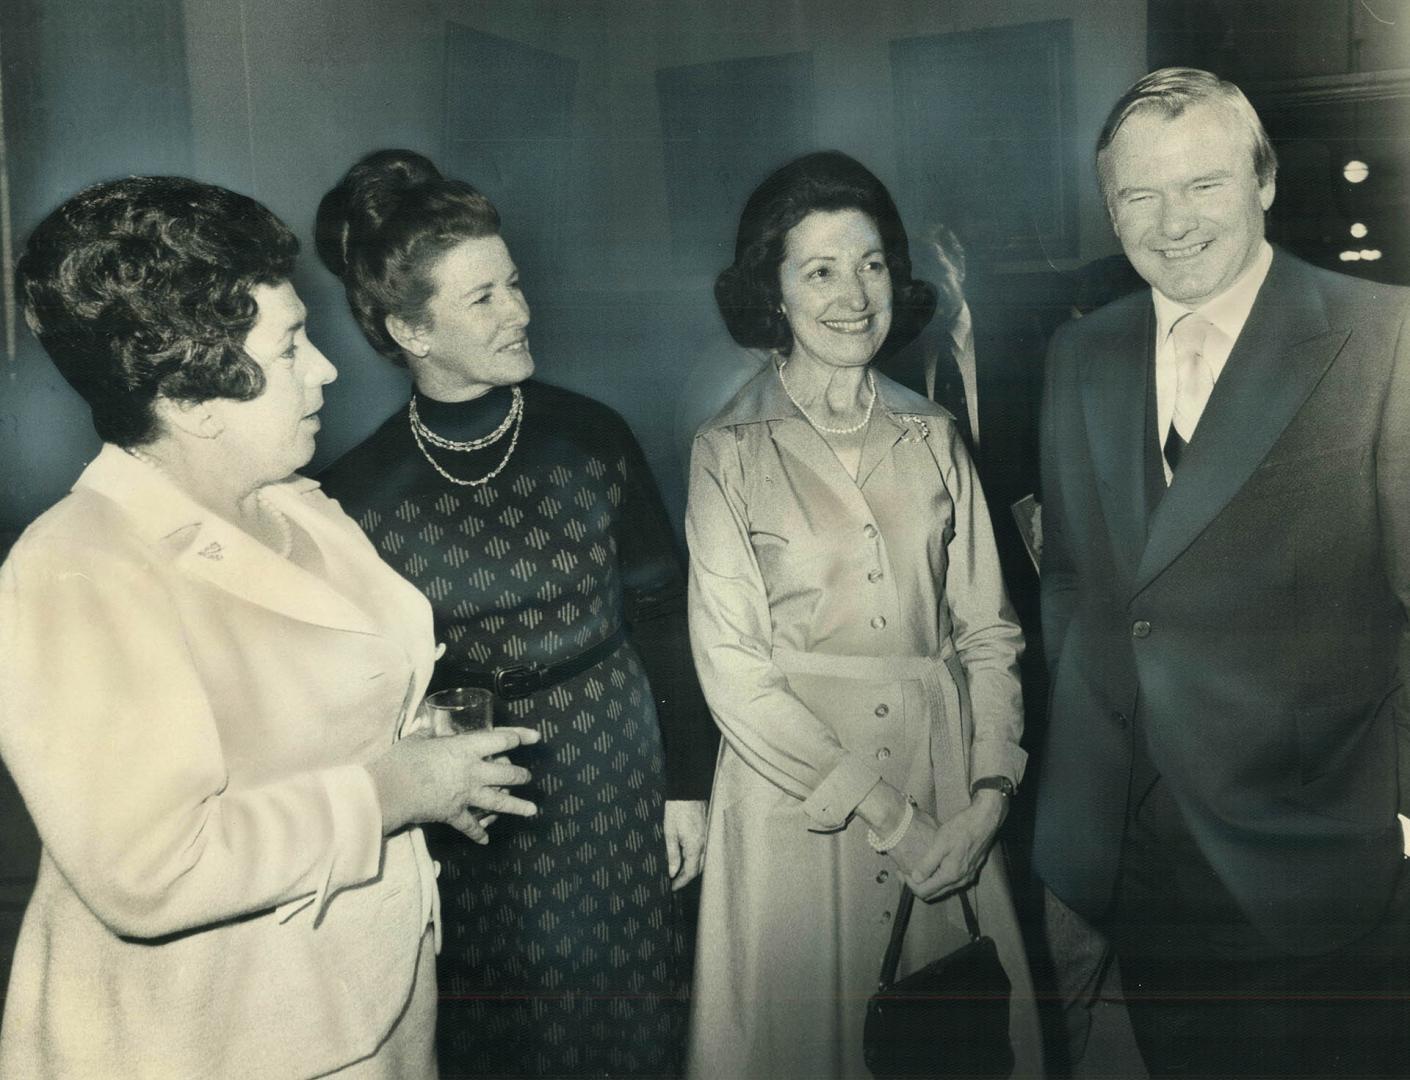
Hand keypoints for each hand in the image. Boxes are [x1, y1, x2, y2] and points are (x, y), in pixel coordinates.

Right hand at [366, 727, 540, 843]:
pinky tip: (485, 841)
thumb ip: (429, 730)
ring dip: (517, 806)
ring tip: (531, 810)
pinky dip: (478, 833)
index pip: (501, 740)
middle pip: (506, 773)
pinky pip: (470, 826)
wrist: (389, 791)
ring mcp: (466, 795)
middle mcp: (472, 772)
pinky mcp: (454, 814)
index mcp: (466, 749)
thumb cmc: (402, 759)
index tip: (534, 737)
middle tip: (528, 776)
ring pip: (498, 801)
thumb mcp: (418, 738)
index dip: (520, 736)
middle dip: (521, 775)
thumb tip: (430, 722)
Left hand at [663, 799, 707, 890]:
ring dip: (692, 867)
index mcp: (694, 846)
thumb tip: (672, 872)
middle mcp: (704, 844)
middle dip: (687, 877)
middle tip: (674, 881)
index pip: (691, 872)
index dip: (681, 882)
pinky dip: (696, 858)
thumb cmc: (676, 810)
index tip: (672, 887)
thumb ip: (672, 854)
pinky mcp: (706, 832)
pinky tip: (687, 856)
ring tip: (679, 871)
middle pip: (699, 868)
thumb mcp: (669, 833)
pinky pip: (703, 850)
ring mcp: (707, 837)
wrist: (687, 791)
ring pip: (702, 860)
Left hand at [896, 791, 1007, 900]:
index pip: (924, 892)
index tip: (902, 871)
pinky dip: (939, 877)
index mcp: (951, 875)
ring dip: (928, 881)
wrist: (984, 820)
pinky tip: (933, 864)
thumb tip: (915, 878)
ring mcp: (967, 877)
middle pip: (933, 893)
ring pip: (942, 888)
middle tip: (905, 870)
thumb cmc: (962, 828)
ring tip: (917, 866)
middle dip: (917, 884)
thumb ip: (928, 863)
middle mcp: (960, 881)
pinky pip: (950, 882)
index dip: (910, 884)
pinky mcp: (970, 871)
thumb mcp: (941, 843)